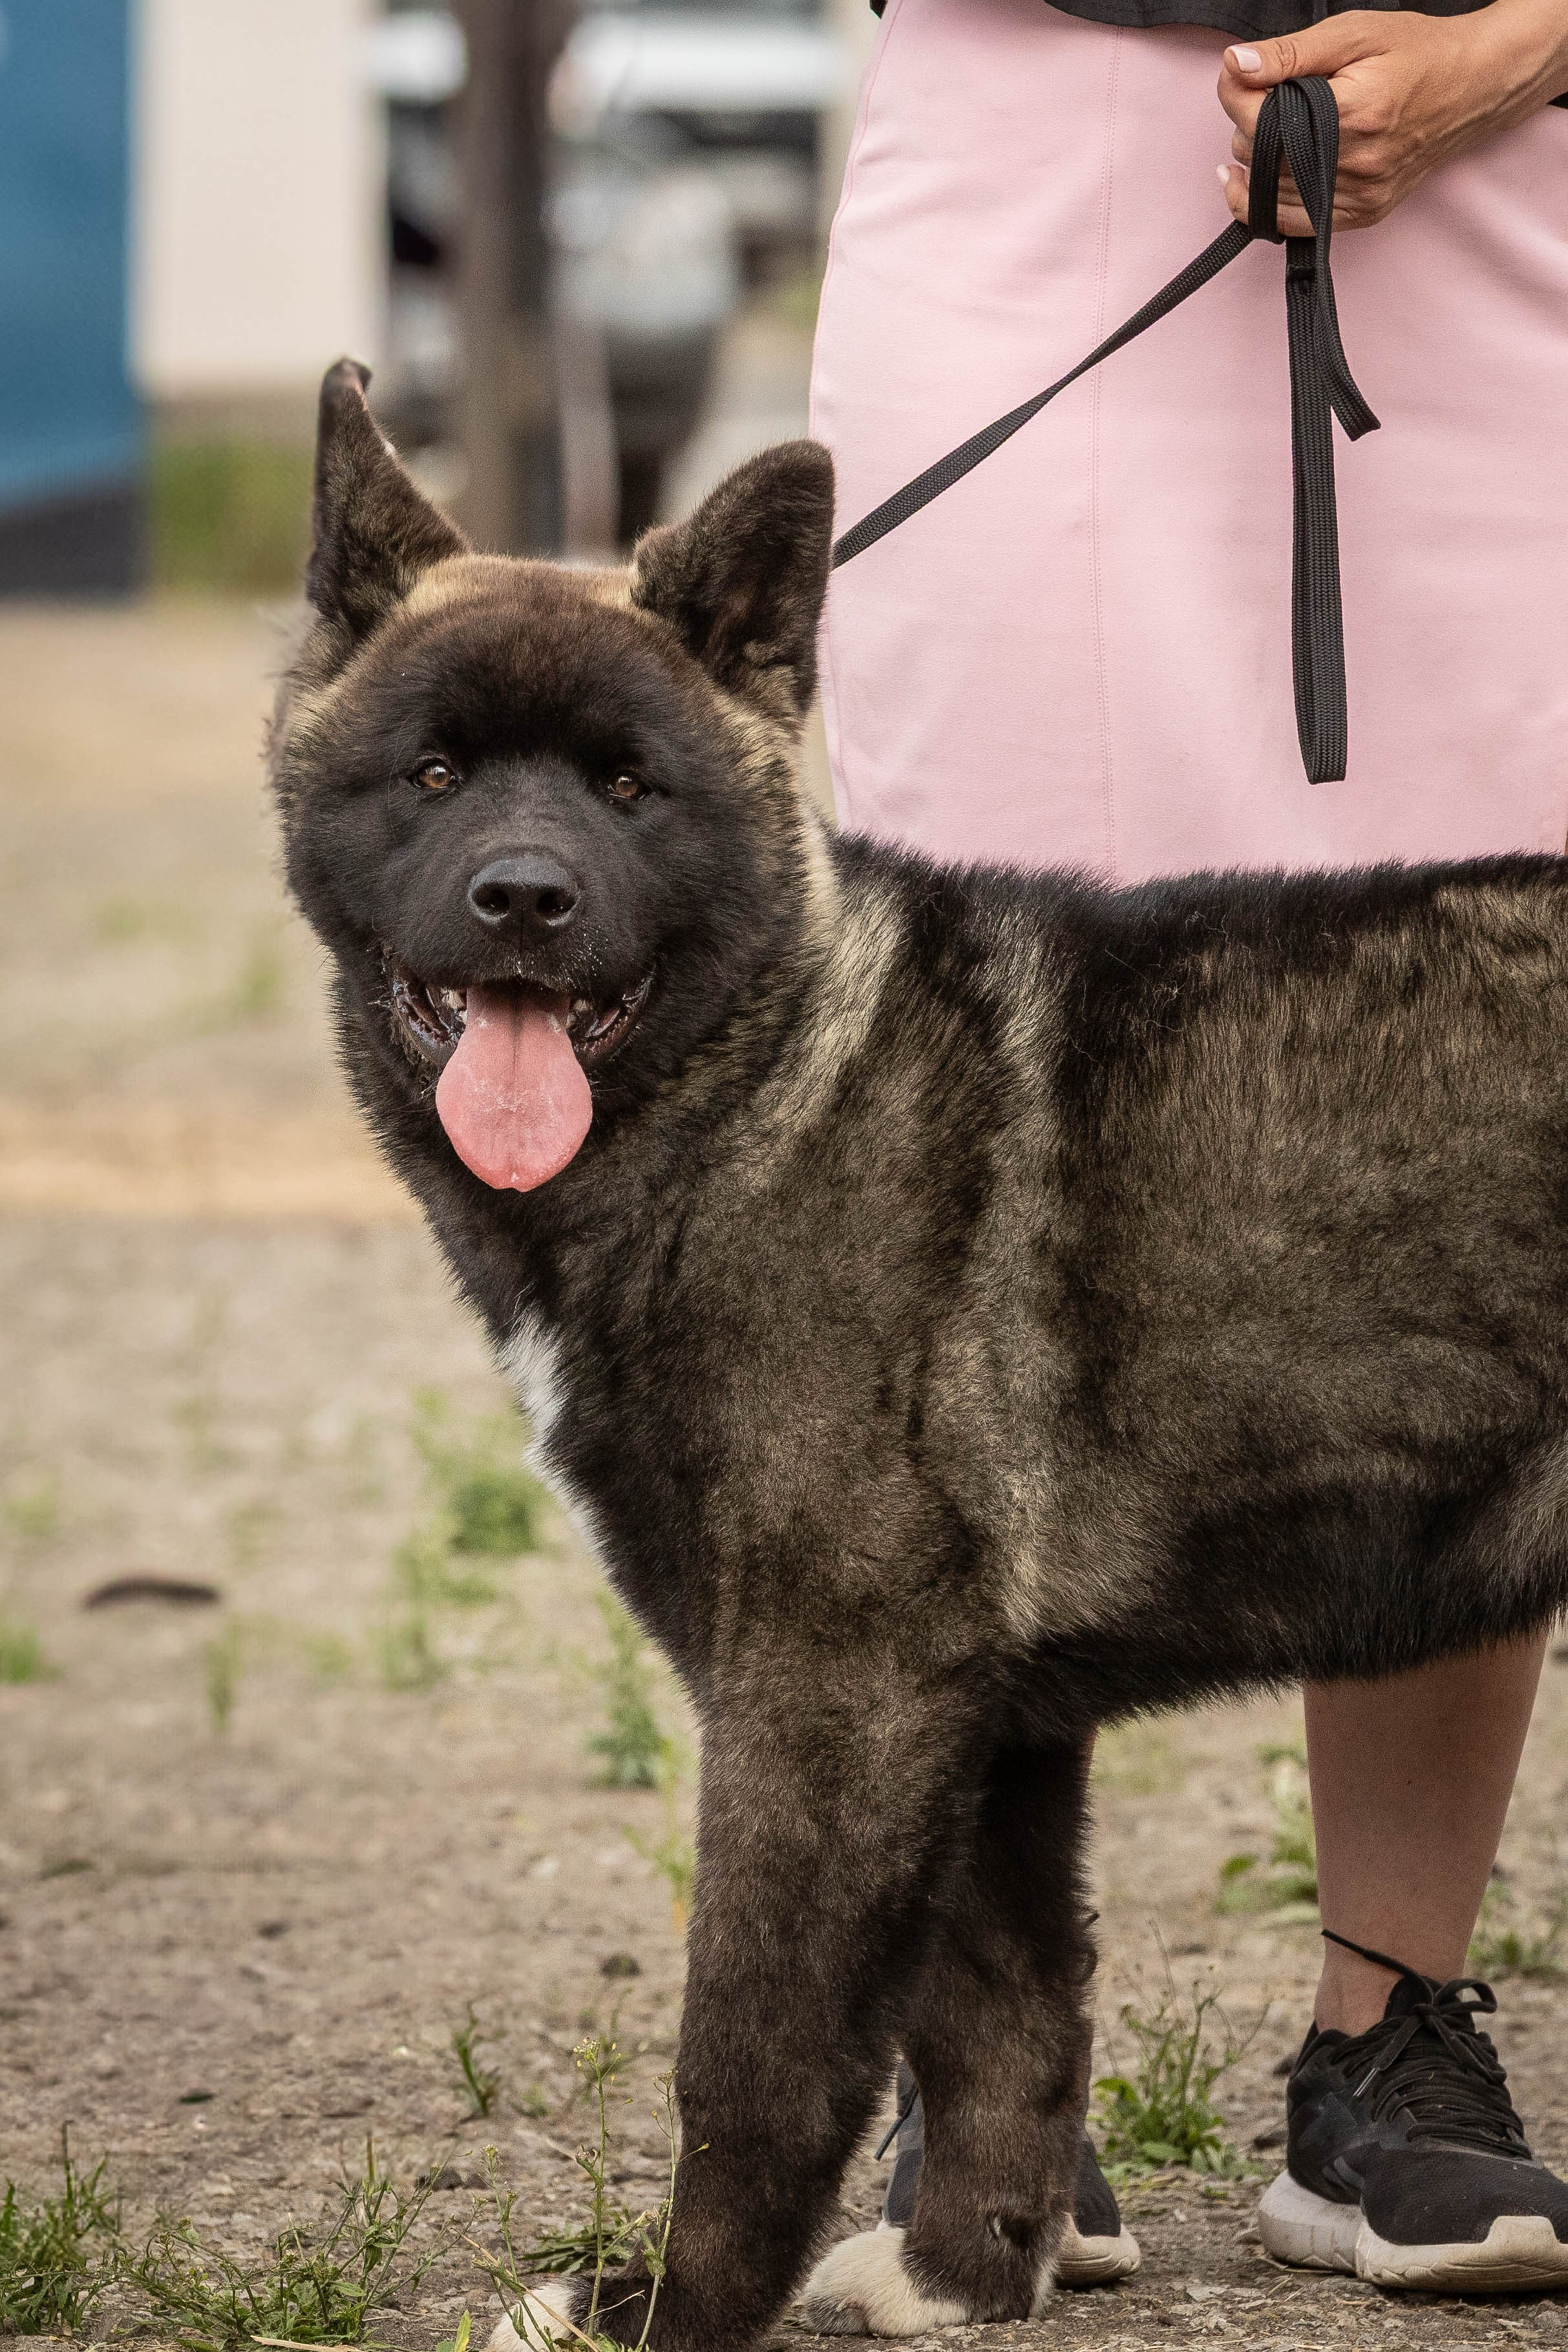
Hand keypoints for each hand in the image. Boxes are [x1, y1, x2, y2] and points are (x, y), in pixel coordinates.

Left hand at [1216, 0, 1567, 232]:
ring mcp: (1360, 196)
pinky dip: (1270, 204)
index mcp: (1351, 115)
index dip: (1236, 94)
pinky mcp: (1363, 214)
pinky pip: (1294, 225)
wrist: (1471, 86)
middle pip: (1261, 160)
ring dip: (1257, 165)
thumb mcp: (1353, 33)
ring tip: (1271, 133)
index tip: (1238, 76)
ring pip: (1270, 196)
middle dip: (1249, 127)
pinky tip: (1262, 178)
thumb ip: (1290, 53)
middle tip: (1269, 99)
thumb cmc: (1415, 52)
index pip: (1259, 121)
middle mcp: (1356, 164)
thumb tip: (1235, 65)